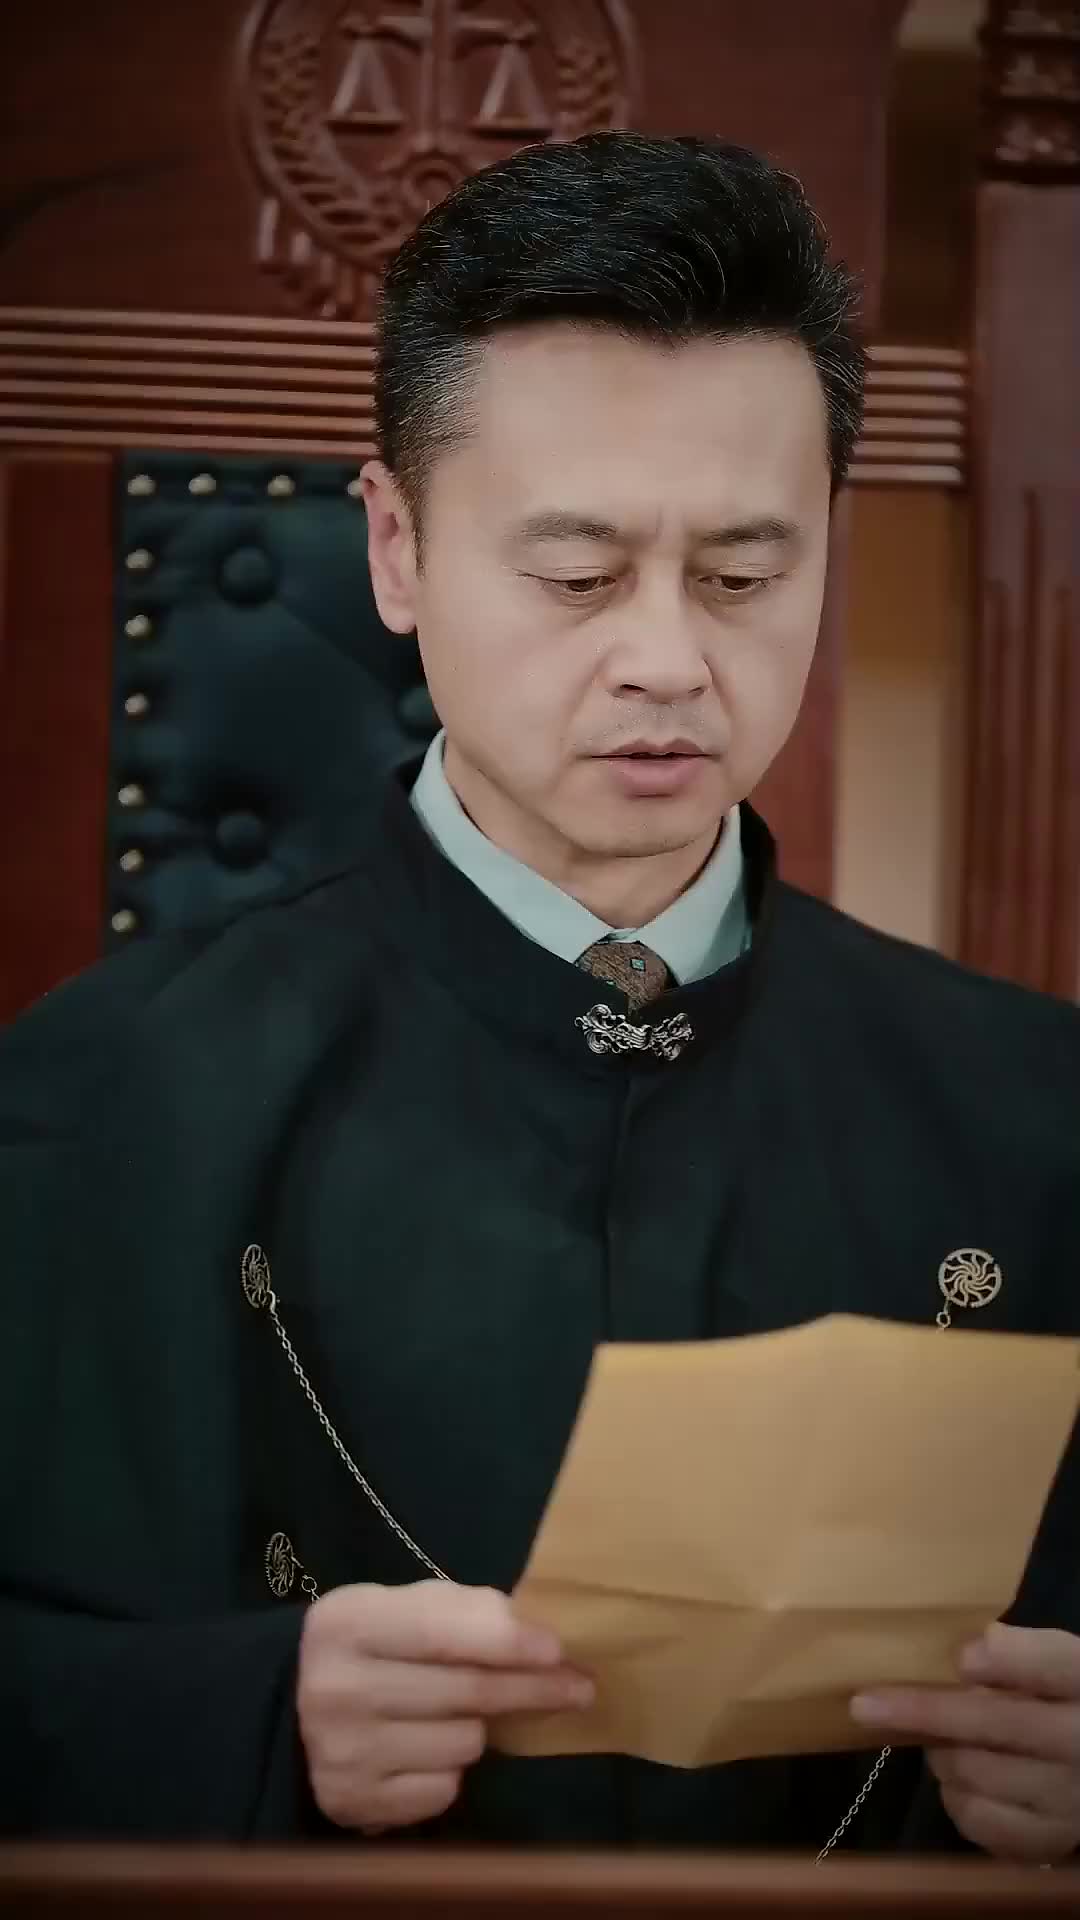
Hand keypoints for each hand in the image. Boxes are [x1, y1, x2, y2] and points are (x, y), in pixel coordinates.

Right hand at [297, 1580, 592, 1831]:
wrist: (290, 1707)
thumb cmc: (370, 1645)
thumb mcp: (401, 1607)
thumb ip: (463, 1611)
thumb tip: (536, 1629)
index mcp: (348, 1623)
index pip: (443, 1632)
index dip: (506, 1640)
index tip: (558, 1648)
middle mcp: (339, 1689)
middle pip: (465, 1692)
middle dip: (530, 1687)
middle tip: (579, 1686)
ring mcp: (344, 1753)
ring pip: (463, 1744)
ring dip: (479, 1729)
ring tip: (456, 1713)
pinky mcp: (353, 1803)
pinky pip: (443, 1789)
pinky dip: (449, 1770)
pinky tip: (427, 1749)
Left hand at [851, 1624, 1079, 1862]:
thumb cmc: (1064, 1704)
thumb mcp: (1055, 1668)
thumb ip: (1017, 1656)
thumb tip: (962, 1651)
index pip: (1052, 1665)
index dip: (1006, 1660)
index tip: (961, 1658)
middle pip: (994, 1724)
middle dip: (922, 1711)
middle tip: (863, 1705)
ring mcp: (1067, 1800)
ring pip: (974, 1773)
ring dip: (940, 1754)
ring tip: (940, 1741)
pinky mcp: (1050, 1840)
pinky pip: (979, 1821)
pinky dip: (955, 1797)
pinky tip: (960, 1780)